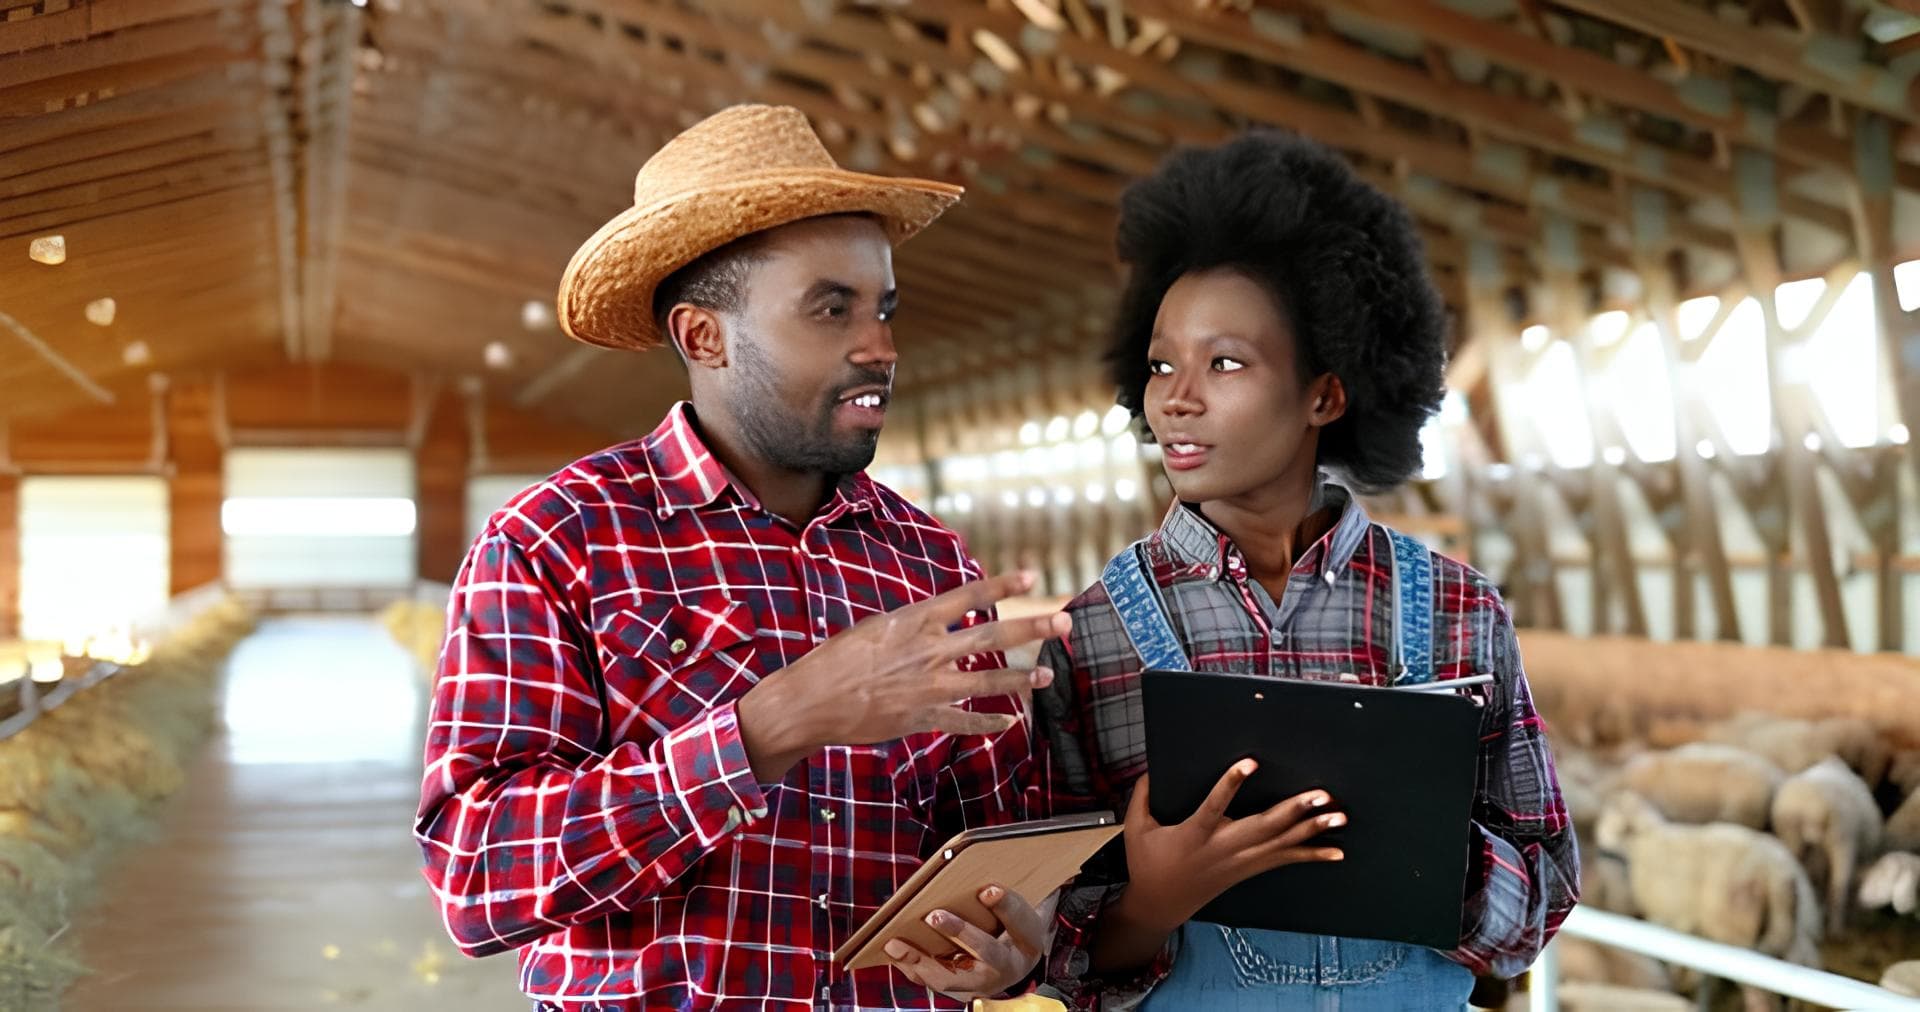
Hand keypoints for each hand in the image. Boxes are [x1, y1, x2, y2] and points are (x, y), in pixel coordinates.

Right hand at [737, 571, 1069, 779]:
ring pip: (988, 681)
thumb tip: (939, 619)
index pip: (968, 597)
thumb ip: (912, 625)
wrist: (811, 700)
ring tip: (1048, 674)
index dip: (1002, 586)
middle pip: (993, 637)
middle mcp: (928, 651)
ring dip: (1022, 678)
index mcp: (914, 621)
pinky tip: (1010, 721)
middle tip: (1064, 621)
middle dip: (1033, 629)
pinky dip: (989, 722)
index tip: (1032, 577)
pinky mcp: (922, 718)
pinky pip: (965, 722)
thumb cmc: (836, 659)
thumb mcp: (875, 628)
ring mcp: (928, 687)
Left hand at [883, 885, 1058, 1000]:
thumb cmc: (1014, 923)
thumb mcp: (1029, 904)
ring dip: (922, 959)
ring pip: (953, 976)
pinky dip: (911, 968)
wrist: (1015, 963)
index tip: (987, 889)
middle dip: (960, 933)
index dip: (1005, 905)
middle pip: (986, 952)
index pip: (1021, 922)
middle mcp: (1009, 966)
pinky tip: (893, 950)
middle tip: (934, 915)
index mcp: (1030, 940)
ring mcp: (983, 982)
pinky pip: (933, 981)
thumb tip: (1012, 854)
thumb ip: (1020, 886)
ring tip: (895, 942)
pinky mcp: (960, 989)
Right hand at [1119, 762, 1344, 932]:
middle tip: (1321, 795)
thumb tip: (1150, 768)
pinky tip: (1336, 851)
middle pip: (1264, 828)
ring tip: (1338, 815)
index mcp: (1195, 834)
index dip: (1231, 784)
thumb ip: (1141, 796)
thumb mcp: (1135, 828)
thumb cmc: (1148, 863)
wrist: (1161, 903)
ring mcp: (1241, 861)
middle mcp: (1223, 848)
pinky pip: (1286, 860)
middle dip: (1294, 811)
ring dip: (1312, 829)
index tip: (1250, 762)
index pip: (1215, 806)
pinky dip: (1313, 855)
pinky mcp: (1250, 869)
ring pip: (1282, 844)